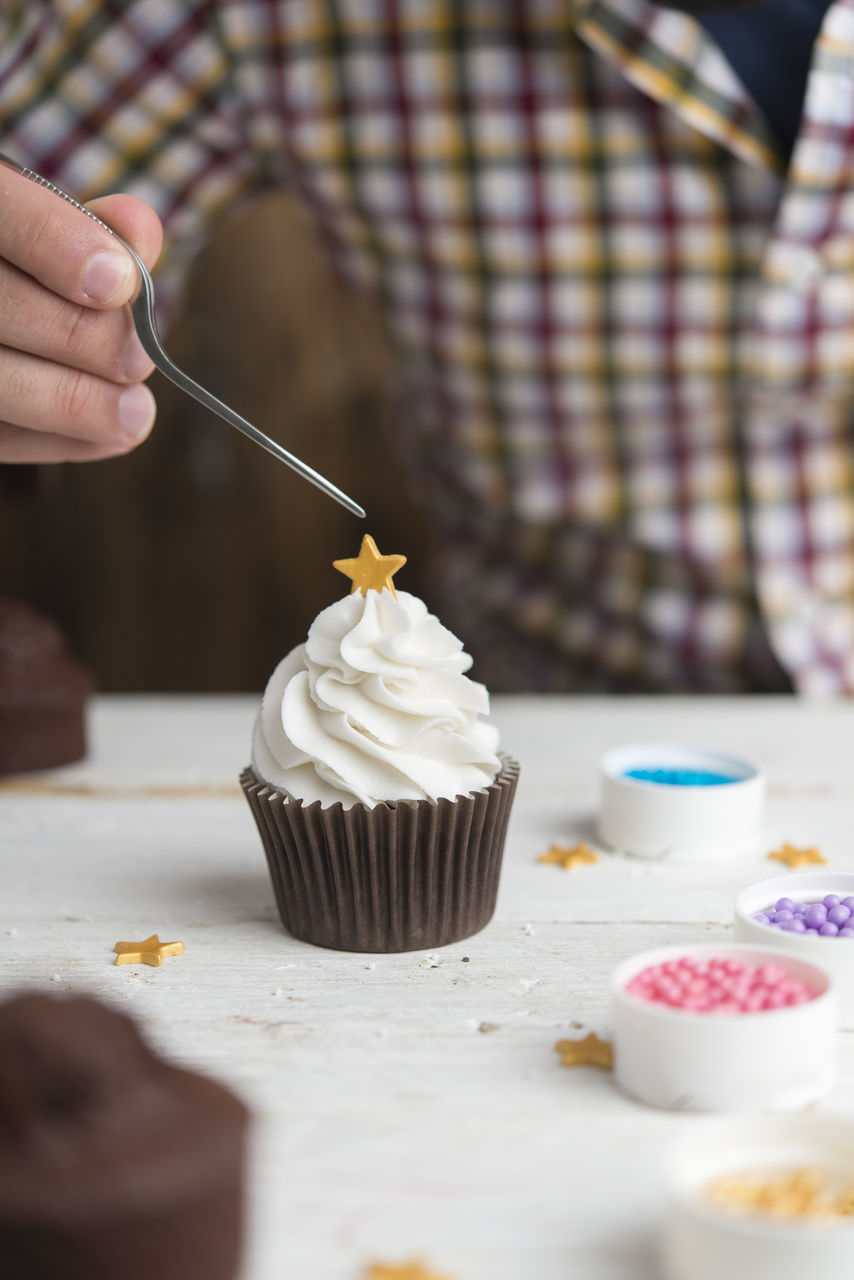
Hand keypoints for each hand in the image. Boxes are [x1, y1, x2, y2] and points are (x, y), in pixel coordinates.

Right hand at [0, 167, 162, 461]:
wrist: (0, 301)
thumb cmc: (25, 266)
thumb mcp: (48, 225)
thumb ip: (93, 225)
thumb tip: (141, 231)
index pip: (4, 212)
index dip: (59, 246)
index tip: (121, 285)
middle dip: (82, 338)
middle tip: (140, 361)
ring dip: (74, 403)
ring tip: (136, 415)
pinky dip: (55, 439)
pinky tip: (105, 435)